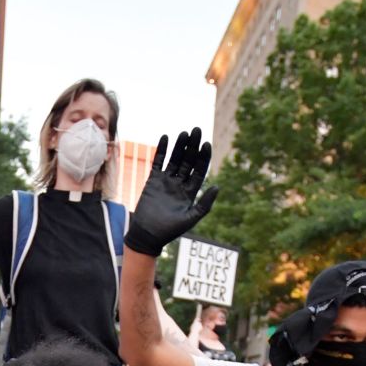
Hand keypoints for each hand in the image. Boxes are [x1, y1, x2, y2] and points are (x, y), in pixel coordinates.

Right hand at [124, 128, 219, 256]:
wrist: (147, 235)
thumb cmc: (170, 231)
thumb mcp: (191, 218)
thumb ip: (204, 204)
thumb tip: (218, 187)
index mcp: (191, 192)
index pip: (199, 170)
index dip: (203, 158)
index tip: (206, 145)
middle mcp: (180, 184)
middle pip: (188, 161)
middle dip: (192, 147)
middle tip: (197, 130)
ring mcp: (166, 181)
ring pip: (175, 159)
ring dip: (180, 146)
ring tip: (184, 133)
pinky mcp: (153, 180)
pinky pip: (158, 162)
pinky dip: (162, 150)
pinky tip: (166, 137)